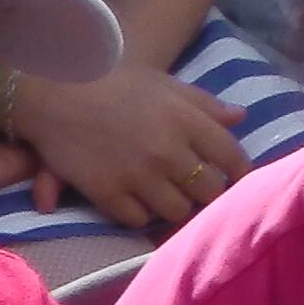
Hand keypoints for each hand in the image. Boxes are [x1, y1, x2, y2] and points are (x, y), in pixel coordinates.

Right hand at [4, 58, 250, 229]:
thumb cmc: (120, 84)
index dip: (240, 173)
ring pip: (176, 211)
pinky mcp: (107, 193)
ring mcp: (137, 175)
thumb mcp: (170, 86)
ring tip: (170, 199)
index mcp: (188, 121)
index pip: (231, 156)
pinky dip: (142, 215)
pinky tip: (138, 203)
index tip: (238, 180)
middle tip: (201, 192)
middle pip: (207, 190)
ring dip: (176, 207)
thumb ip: (206, 105)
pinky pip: (138, 220)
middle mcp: (168, 151)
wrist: (62, 93)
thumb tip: (240, 117)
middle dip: (209, 193)